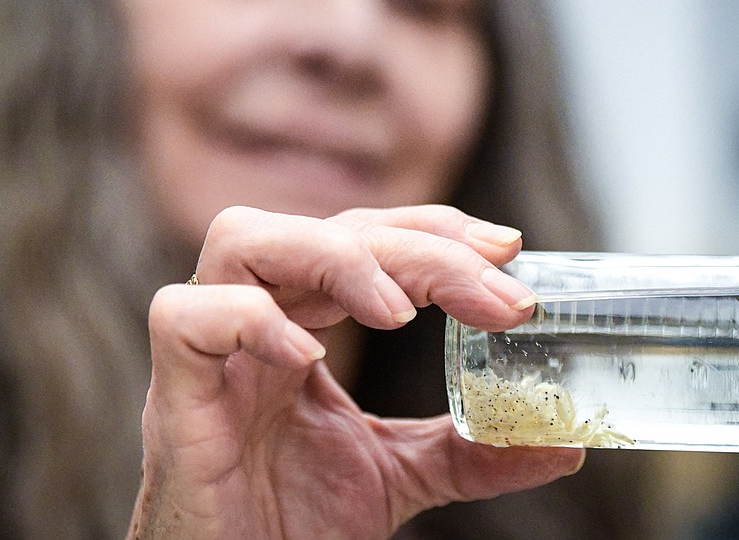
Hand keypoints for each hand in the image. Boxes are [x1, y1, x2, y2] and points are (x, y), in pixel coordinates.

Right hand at [127, 205, 584, 538]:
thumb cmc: (290, 527)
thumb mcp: (399, 477)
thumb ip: (469, 452)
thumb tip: (564, 445)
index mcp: (301, 322)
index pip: (364, 234)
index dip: (432, 228)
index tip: (507, 251)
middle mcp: (255, 319)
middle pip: (323, 228)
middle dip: (417, 246)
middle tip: (494, 290)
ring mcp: (210, 352)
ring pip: (244, 237)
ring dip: (334, 256)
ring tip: (399, 311)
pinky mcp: (174, 396)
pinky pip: (184, 317)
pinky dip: (250, 319)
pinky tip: (310, 357)